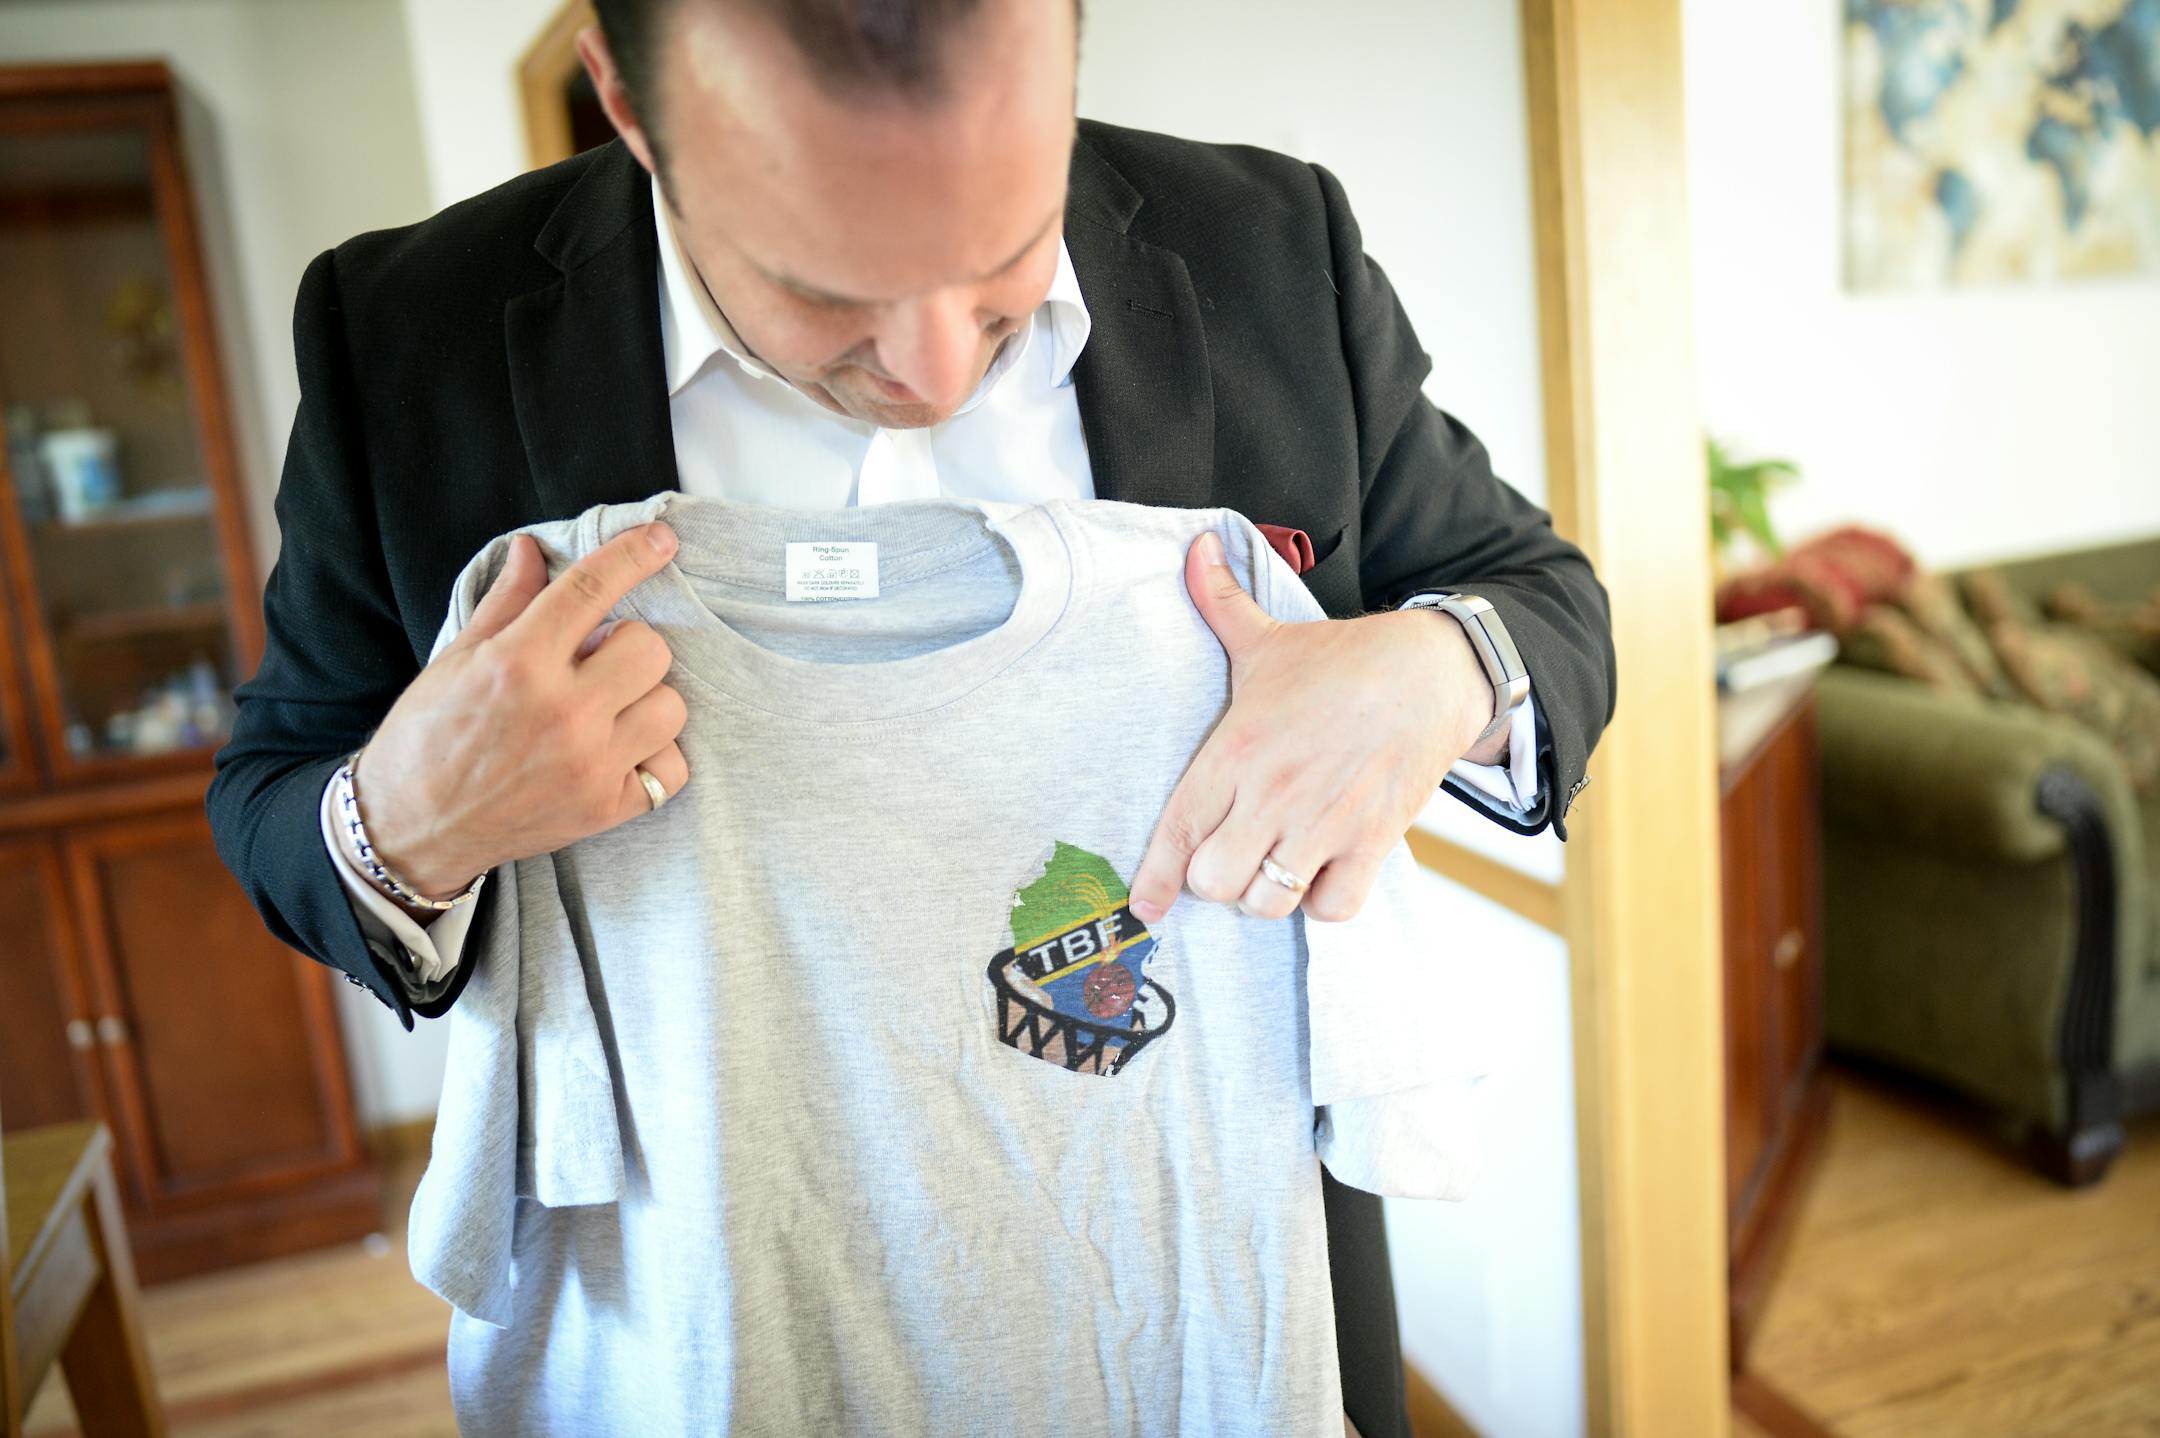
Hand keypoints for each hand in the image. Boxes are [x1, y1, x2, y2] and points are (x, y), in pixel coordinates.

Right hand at [347, 521, 687, 897]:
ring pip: (671, 706)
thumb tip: (532, 549)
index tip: (662, 539)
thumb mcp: (456, 658)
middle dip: (627, 647)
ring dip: (644, 701)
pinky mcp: (607, 809)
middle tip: (594, 663)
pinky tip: (619, 752)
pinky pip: (674, 768)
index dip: (634, 555)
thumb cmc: (427, 739)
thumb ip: (507, 602)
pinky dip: (654, 757)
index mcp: (518, 664)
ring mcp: (591, 765)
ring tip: (606, 710)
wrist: (410, 829)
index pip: (593, 589)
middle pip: (650, 649)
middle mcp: (563, 712)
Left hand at [1127, 530, 1495, 924]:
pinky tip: (1320, 876)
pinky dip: (1322, 904)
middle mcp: (1273, 793)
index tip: (1147, 904)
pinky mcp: (1371, 841)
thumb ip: (1219, 602)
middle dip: (1215, 879)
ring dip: (1265, 895)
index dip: (1156, 876)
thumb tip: (1193, 549)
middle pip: (1215, 880)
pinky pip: (1333, 909)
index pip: (1178, 830)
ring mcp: (1324, 822)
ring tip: (1273, 866)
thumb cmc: (1343, 660)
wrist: (1433, 671)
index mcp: (1237, 748)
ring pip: (1267, 903)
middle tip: (1230, 856)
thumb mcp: (1270, 636)